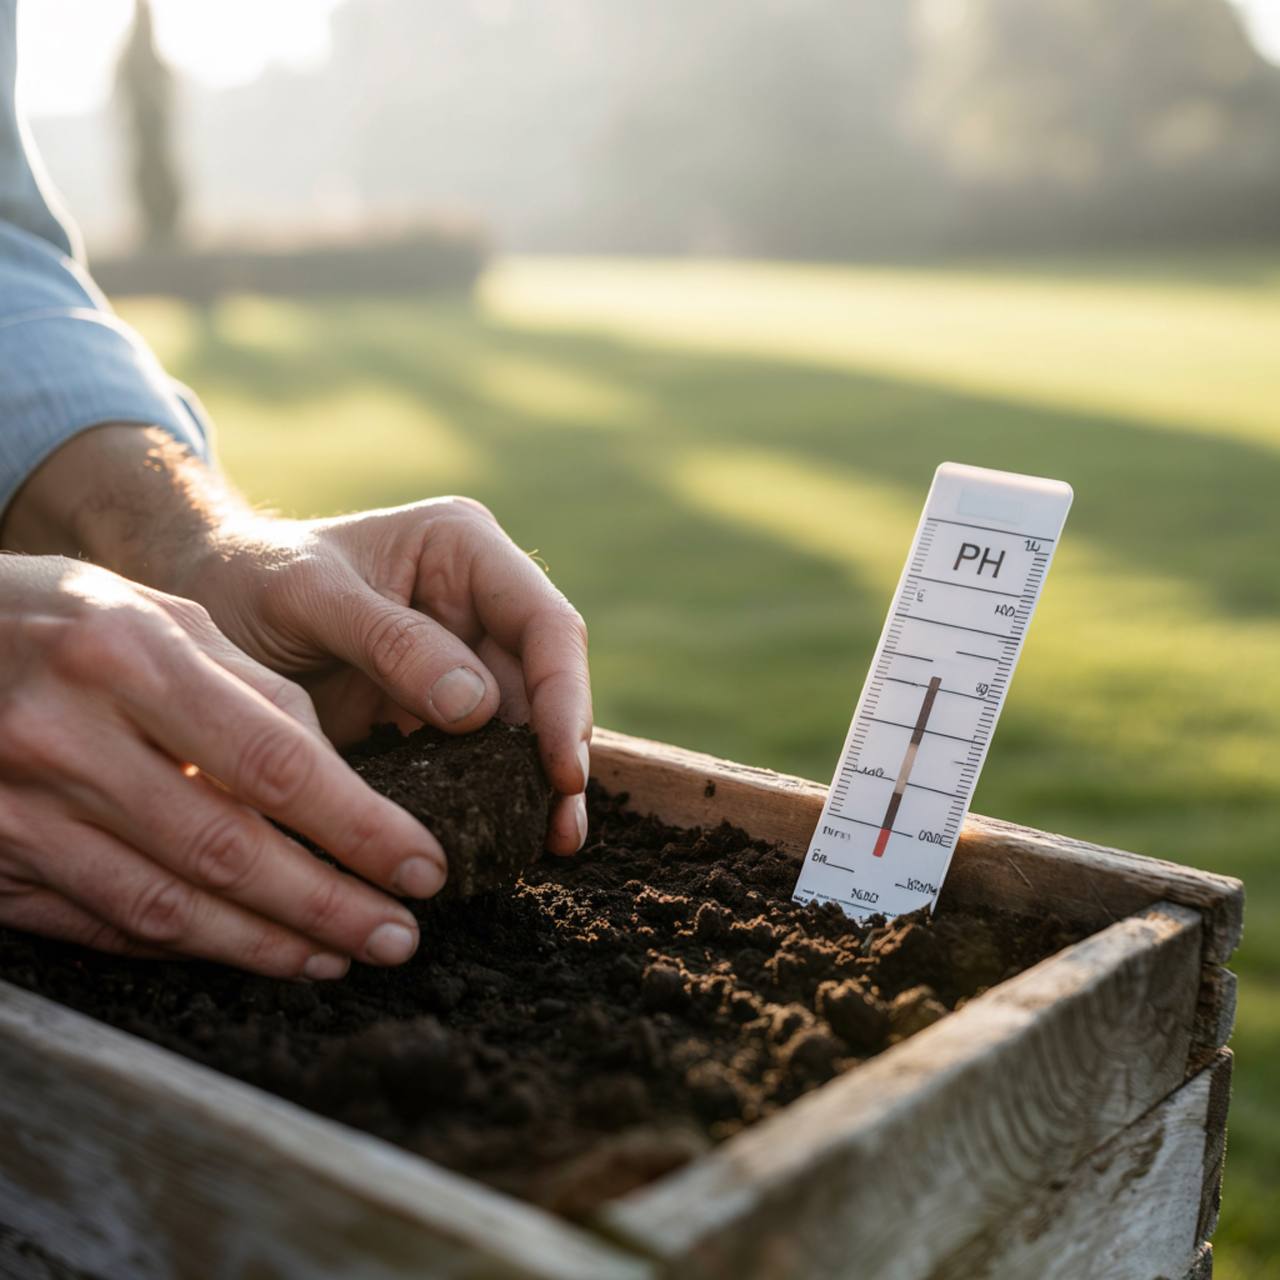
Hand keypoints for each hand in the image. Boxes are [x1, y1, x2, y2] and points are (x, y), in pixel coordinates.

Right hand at [0, 556, 447, 975]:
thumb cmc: (57, 619)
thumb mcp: (155, 614)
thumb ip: (250, 687)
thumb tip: (336, 775)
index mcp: (127, 656)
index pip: (274, 763)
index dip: (359, 828)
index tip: (422, 865)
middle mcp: (69, 737)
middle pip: (228, 850)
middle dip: (328, 905)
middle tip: (400, 935)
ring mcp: (19, 810)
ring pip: (168, 906)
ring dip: (267, 944)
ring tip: (340, 954)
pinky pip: (106, 922)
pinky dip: (187, 945)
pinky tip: (248, 951)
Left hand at [179, 496, 593, 854]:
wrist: (199, 599)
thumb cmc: (247, 577)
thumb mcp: (307, 595)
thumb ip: (390, 641)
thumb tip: (478, 706)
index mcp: (463, 549)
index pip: (543, 622)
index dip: (563, 695)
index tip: (561, 767)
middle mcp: (478, 603)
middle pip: (546, 682)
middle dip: (558, 755)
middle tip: (560, 832)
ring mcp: (461, 660)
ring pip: (522, 728)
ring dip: (537, 787)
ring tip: (549, 847)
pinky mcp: (435, 714)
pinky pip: (478, 758)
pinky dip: (491, 799)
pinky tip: (501, 842)